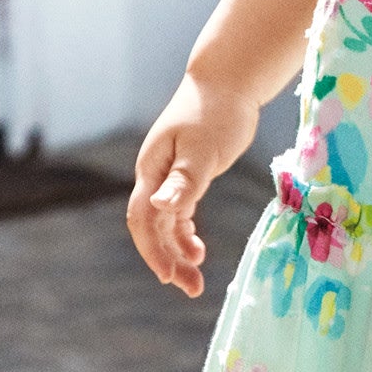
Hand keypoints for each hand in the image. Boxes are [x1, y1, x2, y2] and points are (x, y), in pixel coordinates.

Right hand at [126, 76, 258, 296]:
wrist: (228, 83)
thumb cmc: (216, 111)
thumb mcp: (202, 148)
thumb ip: (183, 179)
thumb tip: (159, 207)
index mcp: (152, 168)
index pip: (143, 217)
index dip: (153, 249)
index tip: (170, 275)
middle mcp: (154, 176)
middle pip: (152, 227)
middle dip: (167, 259)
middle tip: (191, 288)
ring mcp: (169, 177)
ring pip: (166, 224)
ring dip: (178, 252)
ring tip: (196, 281)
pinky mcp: (188, 177)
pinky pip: (179, 214)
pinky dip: (185, 234)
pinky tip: (197, 251)